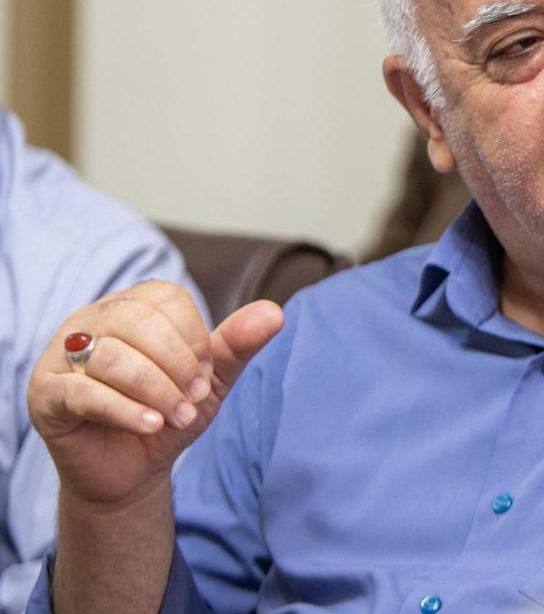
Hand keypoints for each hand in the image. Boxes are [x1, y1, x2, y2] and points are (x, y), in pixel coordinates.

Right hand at [27, 281, 283, 506]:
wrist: (134, 469)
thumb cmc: (171, 411)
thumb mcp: (210, 379)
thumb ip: (238, 344)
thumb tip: (274, 312)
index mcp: (133, 304)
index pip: (166, 299)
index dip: (193, 339)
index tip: (204, 376)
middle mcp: (93, 320)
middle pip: (137, 321)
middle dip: (176, 365)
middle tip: (193, 399)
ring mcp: (63, 355)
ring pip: (111, 357)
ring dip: (156, 392)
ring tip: (176, 418)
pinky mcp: (46, 393)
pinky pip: (84, 393)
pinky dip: (126, 411)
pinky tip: (152, 426)